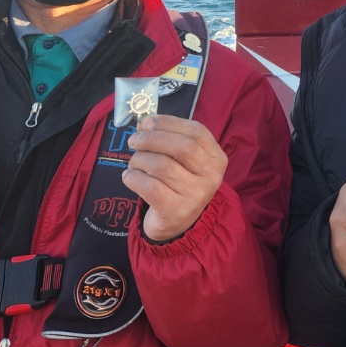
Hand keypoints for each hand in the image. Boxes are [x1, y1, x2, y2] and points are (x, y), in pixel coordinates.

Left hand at [121, 114, 227, 241]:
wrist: (177, 224)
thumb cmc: (178, 184)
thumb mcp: (180, 160)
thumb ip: (167, 139)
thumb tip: (143, 124)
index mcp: (217, 157)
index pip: (196, 131)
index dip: (169, 123)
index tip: (147, 122)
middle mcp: (211, 175)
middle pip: (181, 146)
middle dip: (152, 139)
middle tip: (133, 141)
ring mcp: (196, 194)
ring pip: (162, 166)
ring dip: (139, 160)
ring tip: (133, 163)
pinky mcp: (176, 210)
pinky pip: (149, 187)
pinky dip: (133, 178)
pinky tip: (129, 177)